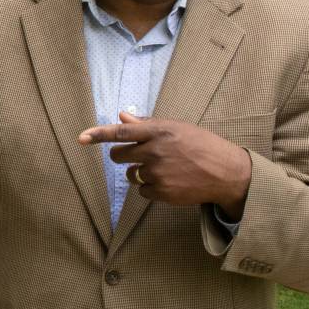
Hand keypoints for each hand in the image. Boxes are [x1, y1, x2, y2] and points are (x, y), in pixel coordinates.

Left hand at [78, 111, 252, 218]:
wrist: (226, 173)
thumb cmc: (201, 145)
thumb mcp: (177, 129)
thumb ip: (147, 125)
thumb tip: (121, 116)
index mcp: (159, 131)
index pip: (121, 132)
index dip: (98, 134)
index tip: (81, 138)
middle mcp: (155, 151)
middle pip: (119, 156)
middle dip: (124, 156)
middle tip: (142, 156)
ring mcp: (157, 173)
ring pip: (131, 174)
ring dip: (141, 172)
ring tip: (167, 169)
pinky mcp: (161, 192)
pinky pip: (142, 191)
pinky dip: (152, 188)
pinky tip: (171, 182)